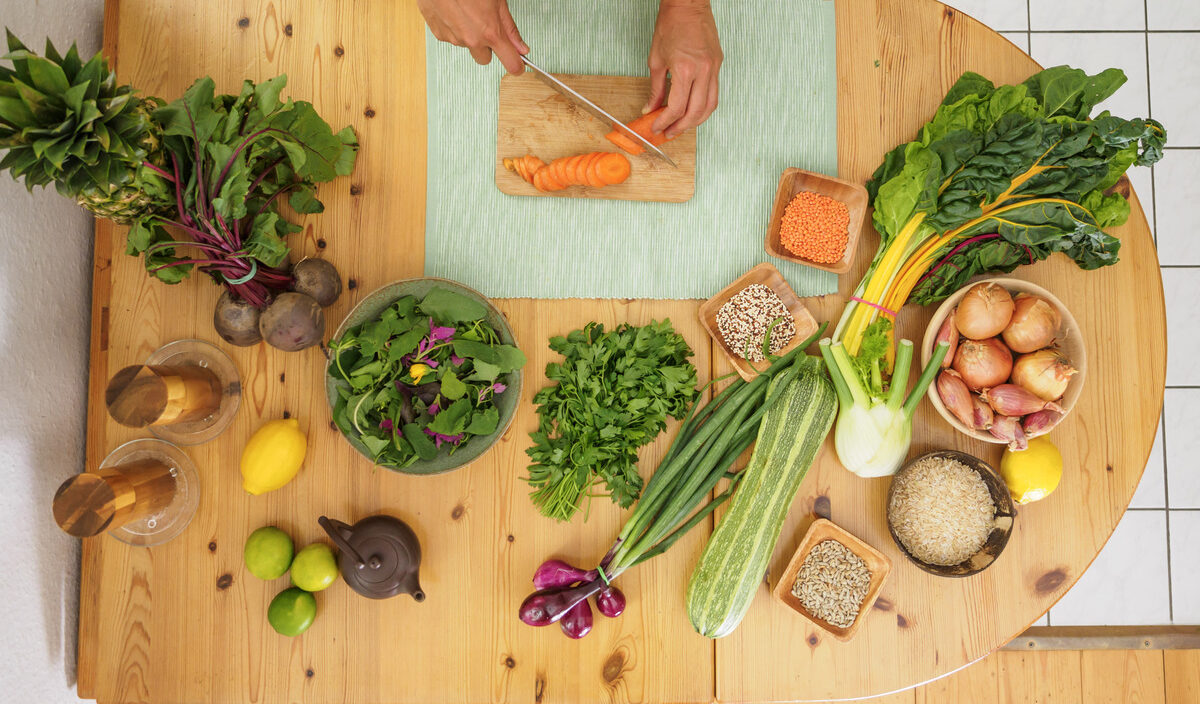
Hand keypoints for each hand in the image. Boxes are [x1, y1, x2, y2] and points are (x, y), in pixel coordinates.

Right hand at [418, 0, 528, 73]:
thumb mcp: (497, 2)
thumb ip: (509, 28)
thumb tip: (520, 46)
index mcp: (490, 32)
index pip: (510, 63)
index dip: (516, 66)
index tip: (518, 66)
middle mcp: (472, 39)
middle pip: (485, 59)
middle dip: (488, 47)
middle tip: (486, 27)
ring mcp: (454, 39)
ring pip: (468, 47)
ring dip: (470, 36)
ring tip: (467, 13)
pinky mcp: (440, 35)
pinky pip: (452, 39)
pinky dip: (455, 29)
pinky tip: (455, 14)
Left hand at [643, 0, 722, 137]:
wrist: (688, 5)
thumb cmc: (671, 25)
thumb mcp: (656, 59)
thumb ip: (655, 88)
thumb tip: (650, 108)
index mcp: (684, 69)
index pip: (676, 107)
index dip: (665, 122)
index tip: (657, 127)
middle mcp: (703, 71)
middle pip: (695, 112)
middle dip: (681, 127)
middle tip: (669, 133)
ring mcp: (713, 68)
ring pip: (709, 106)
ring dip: (695, 121)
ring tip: (682, 126)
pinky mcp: (718, 65)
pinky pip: (714, 94)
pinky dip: (704, 107)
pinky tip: (693, 111)